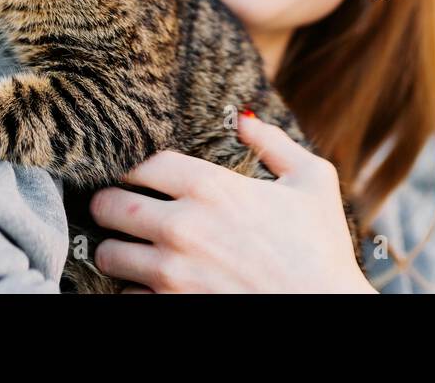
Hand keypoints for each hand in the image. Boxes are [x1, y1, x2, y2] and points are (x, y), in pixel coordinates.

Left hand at [88, 112, 375, 292]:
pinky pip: (126, 296)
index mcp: (210, 188)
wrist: (326, 315)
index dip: (135, 166)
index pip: (141, 162)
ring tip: (129, 248)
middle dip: (109, 204)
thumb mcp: (313, 181)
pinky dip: (134, 289)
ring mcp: (171, 272)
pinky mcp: (170, 307)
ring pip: (108, 254)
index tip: (139, 175)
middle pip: (109, 204)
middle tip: (118, 208)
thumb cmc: (322, 251)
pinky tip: (152, 283)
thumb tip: (243, 118)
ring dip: (115, 249)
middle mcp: (181, 227)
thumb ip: (274, 143)